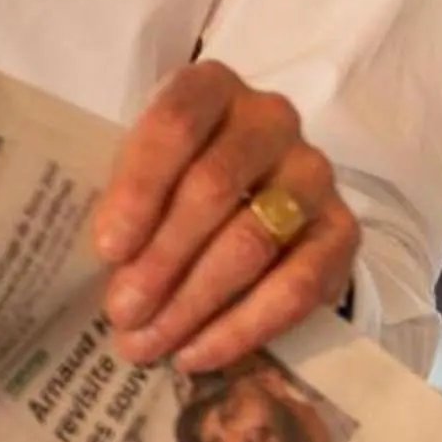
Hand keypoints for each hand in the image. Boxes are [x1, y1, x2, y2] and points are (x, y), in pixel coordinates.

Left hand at [93, 61, 358, 372]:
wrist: (257, 192)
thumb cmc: (170, 176)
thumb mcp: (138, 166)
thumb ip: (119, 197)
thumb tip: (97, 267)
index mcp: (210, 87)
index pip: (174, 125)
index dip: (138, 189)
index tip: (106, 249)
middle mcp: (270, 119)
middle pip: (212, 189)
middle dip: (159, 260)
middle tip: (120, 313)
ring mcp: (313, 173)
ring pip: (253, 242)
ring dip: (193, 302)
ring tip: (146, 343)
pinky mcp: (344, 230)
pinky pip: (299, 286)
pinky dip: (244, 327)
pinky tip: (198, 354)